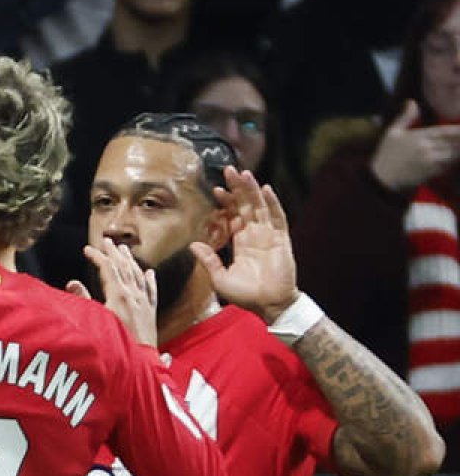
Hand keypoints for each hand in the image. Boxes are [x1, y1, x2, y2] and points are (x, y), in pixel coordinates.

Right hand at [69, 238, 158, 345]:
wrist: (139, 366)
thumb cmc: (115, 346)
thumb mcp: (94, 322)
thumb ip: (83, 301)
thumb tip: (72, 282)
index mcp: (119, 296)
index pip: (108, 268)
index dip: (97, 257)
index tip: (87, 249)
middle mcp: (134, 296)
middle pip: (124, 267)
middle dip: (114, 252)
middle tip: (107, 240)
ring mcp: (144, 304)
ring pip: (138, 275)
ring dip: (130, 261)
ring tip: (125, 249)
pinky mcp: (151, 314)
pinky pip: (152, 291)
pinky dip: (150, 280)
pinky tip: (150, 272)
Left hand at [190, 167, 297, 323]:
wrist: (269, 305)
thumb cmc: (246, 295)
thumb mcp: (219, 277)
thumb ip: (208, 259)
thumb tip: (193, 244)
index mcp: (241, 242)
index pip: (233, 215)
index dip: (225, 202)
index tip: (215, 189)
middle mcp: (255, 235)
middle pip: (245, 206)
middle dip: (237, 188)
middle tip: (229, 170)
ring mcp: (269, 235)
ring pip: (259, 207)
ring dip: (252, 190)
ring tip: (244, 173)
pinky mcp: (281, 239)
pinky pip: (277, 217)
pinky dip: (272, 203)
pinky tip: (265, 189)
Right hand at [370, 100, 459, 190]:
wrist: (382, 178)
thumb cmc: (386, 154)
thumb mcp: (392, 132)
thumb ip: (406, 117)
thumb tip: (412, 102)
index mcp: (419, 136)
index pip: (445, 131)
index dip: (457, 130)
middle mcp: (427, 147)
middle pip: (452, 143)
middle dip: (459, 141)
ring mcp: (430, 161)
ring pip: (452, 155)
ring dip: (457, 152)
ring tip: (458, 149)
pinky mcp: (431, 173)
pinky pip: (447, 166)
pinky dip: (451, 163)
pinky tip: (452, 160)